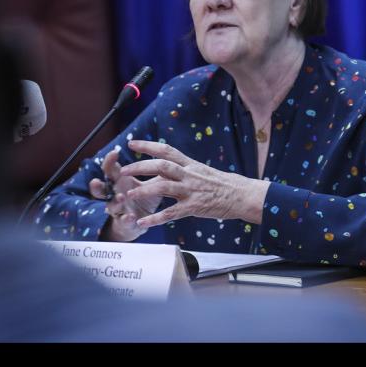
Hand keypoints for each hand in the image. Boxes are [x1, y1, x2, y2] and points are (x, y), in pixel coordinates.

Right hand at [89, 145, 159, 241]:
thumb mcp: (149, 183)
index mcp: (120, 182)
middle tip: (97, 180)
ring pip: (111, 205)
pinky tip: (130, 217)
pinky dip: (127, 219)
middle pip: (102, 188)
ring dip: (115, 201)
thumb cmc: (144, 198)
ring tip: (121, 197)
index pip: (111, 170)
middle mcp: (115, 195)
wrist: (142, 222)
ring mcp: (119, 210)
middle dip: (98, 185)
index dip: (110, 161)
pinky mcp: (126, 223)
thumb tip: (164, 152)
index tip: (114, 152)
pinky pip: (124, 221)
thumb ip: (152, 170)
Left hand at [121, 140, 268, 228]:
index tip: (130, 143)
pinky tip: (143, 223)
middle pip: (161, 166)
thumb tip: (164, 170)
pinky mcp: (194, 207)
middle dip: (139, 167)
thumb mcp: (202, 172)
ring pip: (163, 187)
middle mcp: (189, 175)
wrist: (242, 195)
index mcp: (190, 165)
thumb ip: (183, 171)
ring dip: (143, 191)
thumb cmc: (224, 184)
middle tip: (123, 171)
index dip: (147, 146)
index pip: (166, 151)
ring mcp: (191, 191)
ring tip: (128, 195)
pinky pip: (171, 213)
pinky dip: (155, 219)